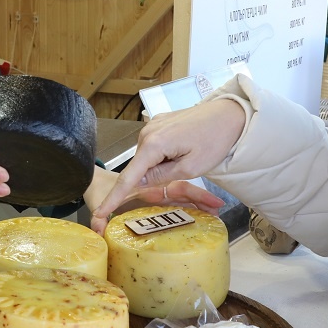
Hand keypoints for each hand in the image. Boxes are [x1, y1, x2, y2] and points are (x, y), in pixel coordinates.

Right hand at [90, 99, 245, 231]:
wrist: (229, 113)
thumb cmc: (215, 140)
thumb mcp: (191, 167)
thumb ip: (163, 177)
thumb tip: (141, 183)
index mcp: (153, 144)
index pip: (128, 177)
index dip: (113, 199)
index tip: (99, 214)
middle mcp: (147, 133)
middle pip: (140, 167)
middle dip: (152, 179)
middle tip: (184, 172)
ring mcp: (153, 126)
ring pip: (148, 158)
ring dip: (161, 166)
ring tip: (189, 158)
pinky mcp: (160, 123)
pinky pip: (155, 147)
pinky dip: (164, 156)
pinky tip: (185, 150)